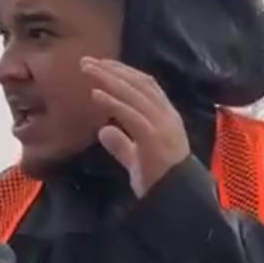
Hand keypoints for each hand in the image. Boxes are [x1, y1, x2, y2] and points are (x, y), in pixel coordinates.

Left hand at [83, 57, 189, 197]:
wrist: (177, 200)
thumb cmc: (161, 183)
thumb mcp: (138, 160)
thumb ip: (122, 145)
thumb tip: (103, 130)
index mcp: (167, 117)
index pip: (147, 85)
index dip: (124, 72)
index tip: (103, 65)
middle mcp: (167, 116)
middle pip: (138, 83)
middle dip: (112, 70)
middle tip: (86, 61)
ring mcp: (162, 125)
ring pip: (134, 94)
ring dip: (109, 79)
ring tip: (88, 70)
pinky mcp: (153, 137)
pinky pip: (131, 114)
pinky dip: (113, 102)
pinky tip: (96, 95)